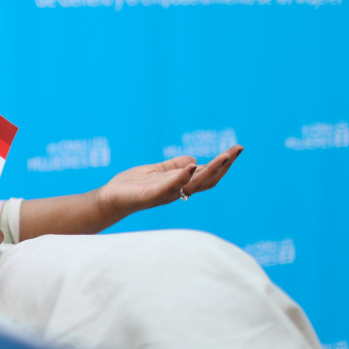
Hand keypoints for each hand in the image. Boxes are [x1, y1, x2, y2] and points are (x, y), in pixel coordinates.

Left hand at [95, 144, 243, 218]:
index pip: (207, 175)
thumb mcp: (156, 171)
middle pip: (207, 180)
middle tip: (238, 150)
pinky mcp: (152, 195)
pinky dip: (182, 176)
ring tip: (226, 156)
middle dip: (224, 165)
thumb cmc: (132, 186)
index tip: (236, 150)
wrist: (109, 199)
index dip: (222, 164)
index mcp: (180, 184)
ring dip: (212, 169)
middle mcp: (178, 191)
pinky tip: (193, 165)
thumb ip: (173, 165)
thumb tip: (194, 159)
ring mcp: (166, 194)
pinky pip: (171, 186)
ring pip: (194, 183)